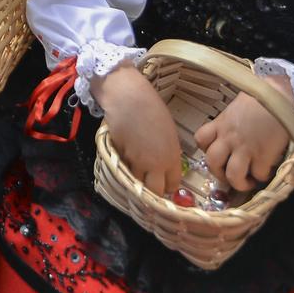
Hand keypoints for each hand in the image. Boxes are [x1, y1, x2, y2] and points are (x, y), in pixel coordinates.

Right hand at [96, 66, 183, 196]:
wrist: (128, 99)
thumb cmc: (152, 108)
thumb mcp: (168, 132)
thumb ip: (168, 151)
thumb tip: (163, 163)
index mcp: (172, 157)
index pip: (173, 184)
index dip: (169, 185)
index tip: (165, 182)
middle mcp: (155, 165)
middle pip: (155, 192)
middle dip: (154, 191)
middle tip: (151, 184)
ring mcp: (136, 163)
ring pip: (137, 183)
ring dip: (137, 180)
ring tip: (137, 171)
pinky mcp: (120, 157)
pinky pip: (124, 169)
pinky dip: (125, 168)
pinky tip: (126, 157)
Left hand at [195, 75, 293, 192]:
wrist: (280, 95)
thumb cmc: (262, 96)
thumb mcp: (239, 105)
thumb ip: (232, 119)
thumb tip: (237, 127)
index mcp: (221, 124)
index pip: (200, 139)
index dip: (206, 148)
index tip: (218, 150)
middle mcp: (229, 138)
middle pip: (212, 163)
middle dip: (219, 173)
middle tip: (229, 174)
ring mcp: (245, 148)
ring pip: (232, 176)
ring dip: (239, 183)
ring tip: (248, 181)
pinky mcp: (263, 156)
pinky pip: (258, 174)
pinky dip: (262, 176)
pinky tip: (267, 170)